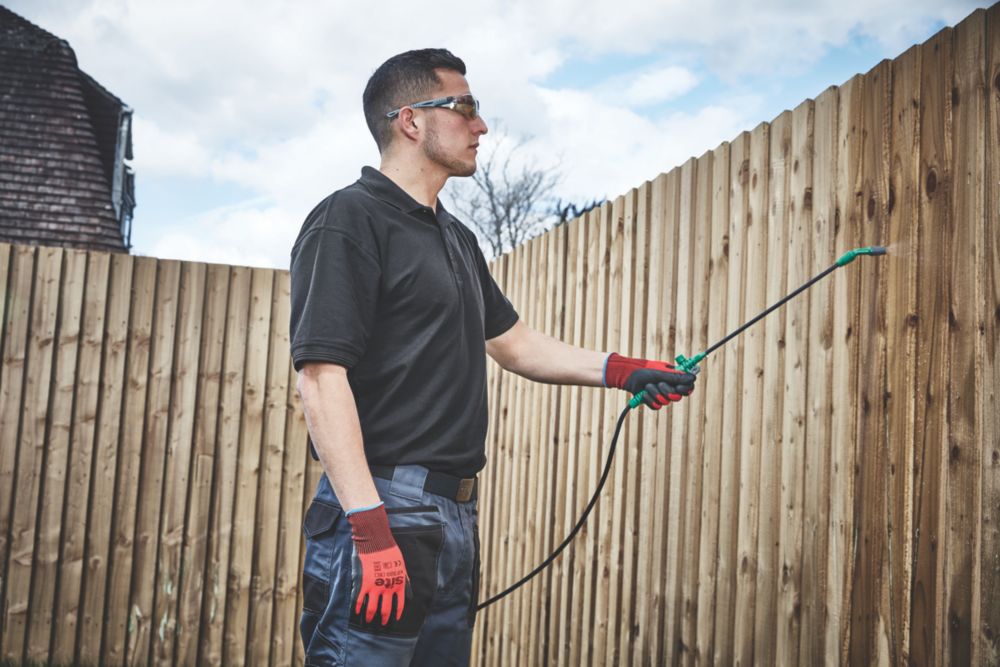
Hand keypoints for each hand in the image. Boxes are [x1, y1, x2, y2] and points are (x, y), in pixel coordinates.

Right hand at [346, 503, 407, 623]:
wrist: (377, 542)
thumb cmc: (391, 552)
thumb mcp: (402, 567)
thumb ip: (404, 580)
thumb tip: (409, 592)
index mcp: (398, 584)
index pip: (399, 604)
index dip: (397, 614)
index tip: (394, 619)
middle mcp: (387, 588)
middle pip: (385, 610)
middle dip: (383, 619)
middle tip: (381, 623)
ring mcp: (375, 587)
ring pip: (372, 608)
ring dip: (370, 616)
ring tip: (368, 621)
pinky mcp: (363, 583)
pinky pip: (359, 600)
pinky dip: (357, 608)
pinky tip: (356, 612)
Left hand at [603, 353, 696, 408]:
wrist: (627, 376)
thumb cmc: (644, 370)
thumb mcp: (661, 373)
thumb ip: (677, 377)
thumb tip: (693, 378)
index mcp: (674, 377)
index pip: (687, 386)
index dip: (685, 389)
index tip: (680, 387)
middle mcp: (669, 386)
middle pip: (678, 397)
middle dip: (667, 391)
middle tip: (659, 383)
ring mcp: (661, 394)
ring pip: (665, 402)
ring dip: (655, 393)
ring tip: (647, 385)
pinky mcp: (653, 401)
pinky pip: (656, 406)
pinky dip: (649, 399)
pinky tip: (644, 393)